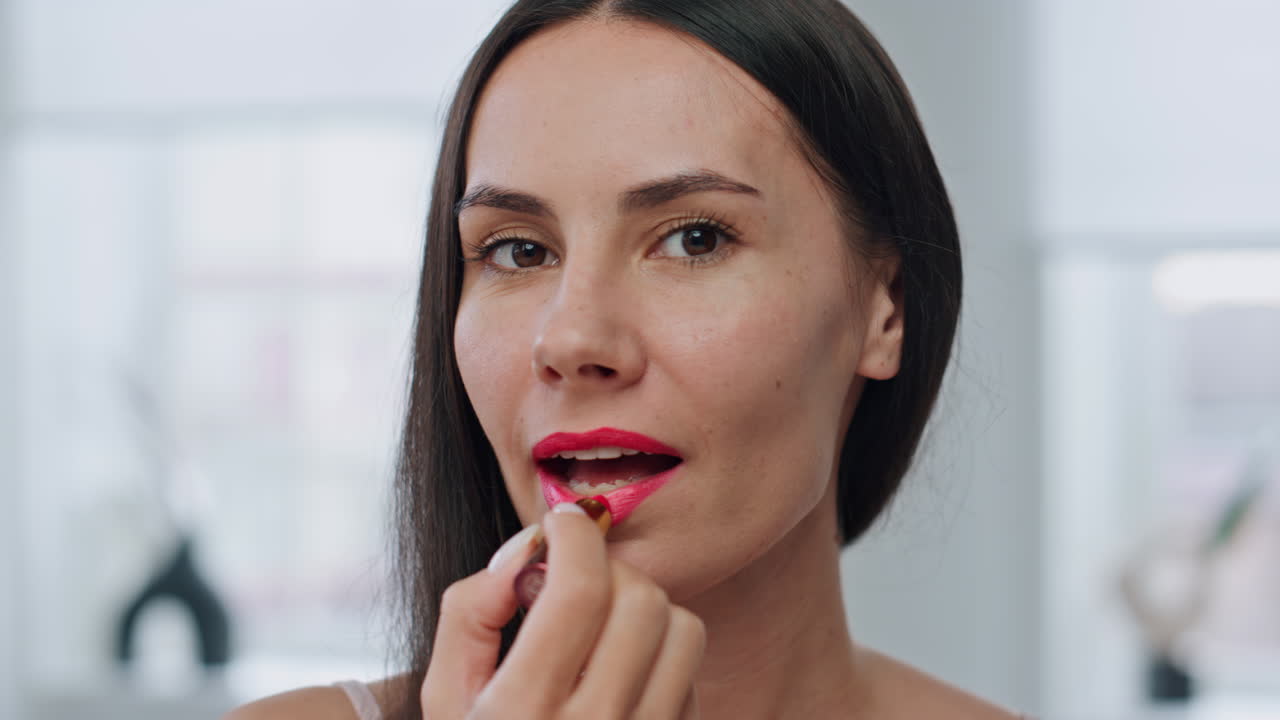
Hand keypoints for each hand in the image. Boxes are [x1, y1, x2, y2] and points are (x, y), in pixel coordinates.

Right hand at [420, 502, 704, 718]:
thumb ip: (471, 613)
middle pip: (640, 599)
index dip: (573, 534)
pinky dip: (665, 653)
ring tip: (604, 623)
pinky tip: (623, 669)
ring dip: (646, 607)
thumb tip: (526, 553)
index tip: (561, 523)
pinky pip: (694, 674)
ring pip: (684, 629)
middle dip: (607, 567)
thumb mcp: (445, 695)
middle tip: (576, 577)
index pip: (580, 587)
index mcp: (523, 713)